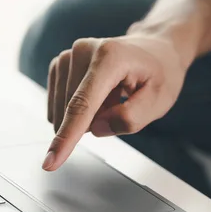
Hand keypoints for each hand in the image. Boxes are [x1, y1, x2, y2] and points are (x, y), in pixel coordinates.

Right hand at [42, 33, 187, 170]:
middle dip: (94, 121)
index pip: (82, 105)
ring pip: (63, 109)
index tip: (50, 162)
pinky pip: (59, 103)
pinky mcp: (60, 64)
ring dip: (87, 115)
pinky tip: (98, 96)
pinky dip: (79, 109)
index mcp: (110, 57)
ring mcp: (68, 55)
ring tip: (112, 97)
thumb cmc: (159, 73)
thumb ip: (130, 118)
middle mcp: (84, 51)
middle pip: (72, 111)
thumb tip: (95, 128)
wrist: (154, 49)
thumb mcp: (160, 101)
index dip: (66, 137)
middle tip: (121, 103)